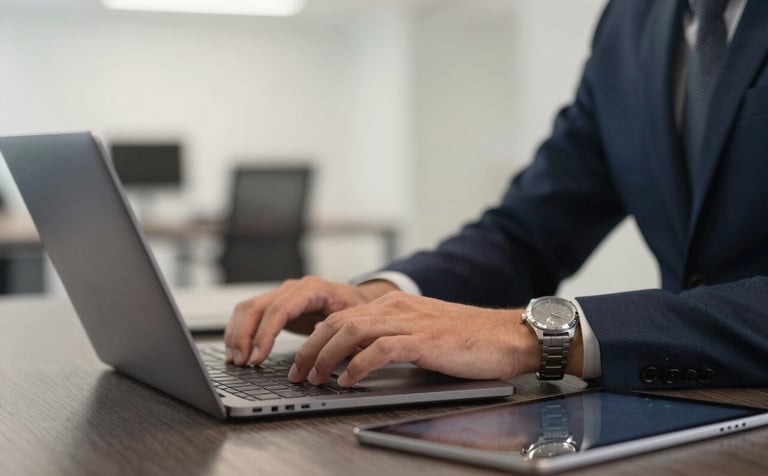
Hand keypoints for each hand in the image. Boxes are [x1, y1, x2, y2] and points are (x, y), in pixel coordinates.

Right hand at [225, 277, 396, 365]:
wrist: (357, 300)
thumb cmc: (357, 310)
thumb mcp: (355, 320)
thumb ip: (339, 330)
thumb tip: (319, 340)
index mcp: (312, 289)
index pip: (280, 309)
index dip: (265, 334)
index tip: (257, 357)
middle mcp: (293, 289)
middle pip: (257, 307)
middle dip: (245, 336)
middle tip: (241, 363)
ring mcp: (281, 295)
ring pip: (247, 309)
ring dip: (237, 334)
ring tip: (235, 360)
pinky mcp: (275, 305)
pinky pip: (249, 314)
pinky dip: (239, 332)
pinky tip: (237, 351)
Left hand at [287, 291, 543, 386]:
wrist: (507, 335)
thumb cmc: (469, 338)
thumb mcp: (422, 330)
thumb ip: (392, 337)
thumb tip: (360, 358)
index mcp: (395, 304)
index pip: (341, 316)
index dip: (316, 338)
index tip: (303, 360)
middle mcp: (397, 308)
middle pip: (338, 322)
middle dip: (311, 348)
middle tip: (298, 372)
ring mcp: (410, 322)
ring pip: (352, 332)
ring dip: (327, 357)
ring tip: (316, 378)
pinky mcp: (424, 340)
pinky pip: (380, 350)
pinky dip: (357, 365)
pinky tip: (348, 381)